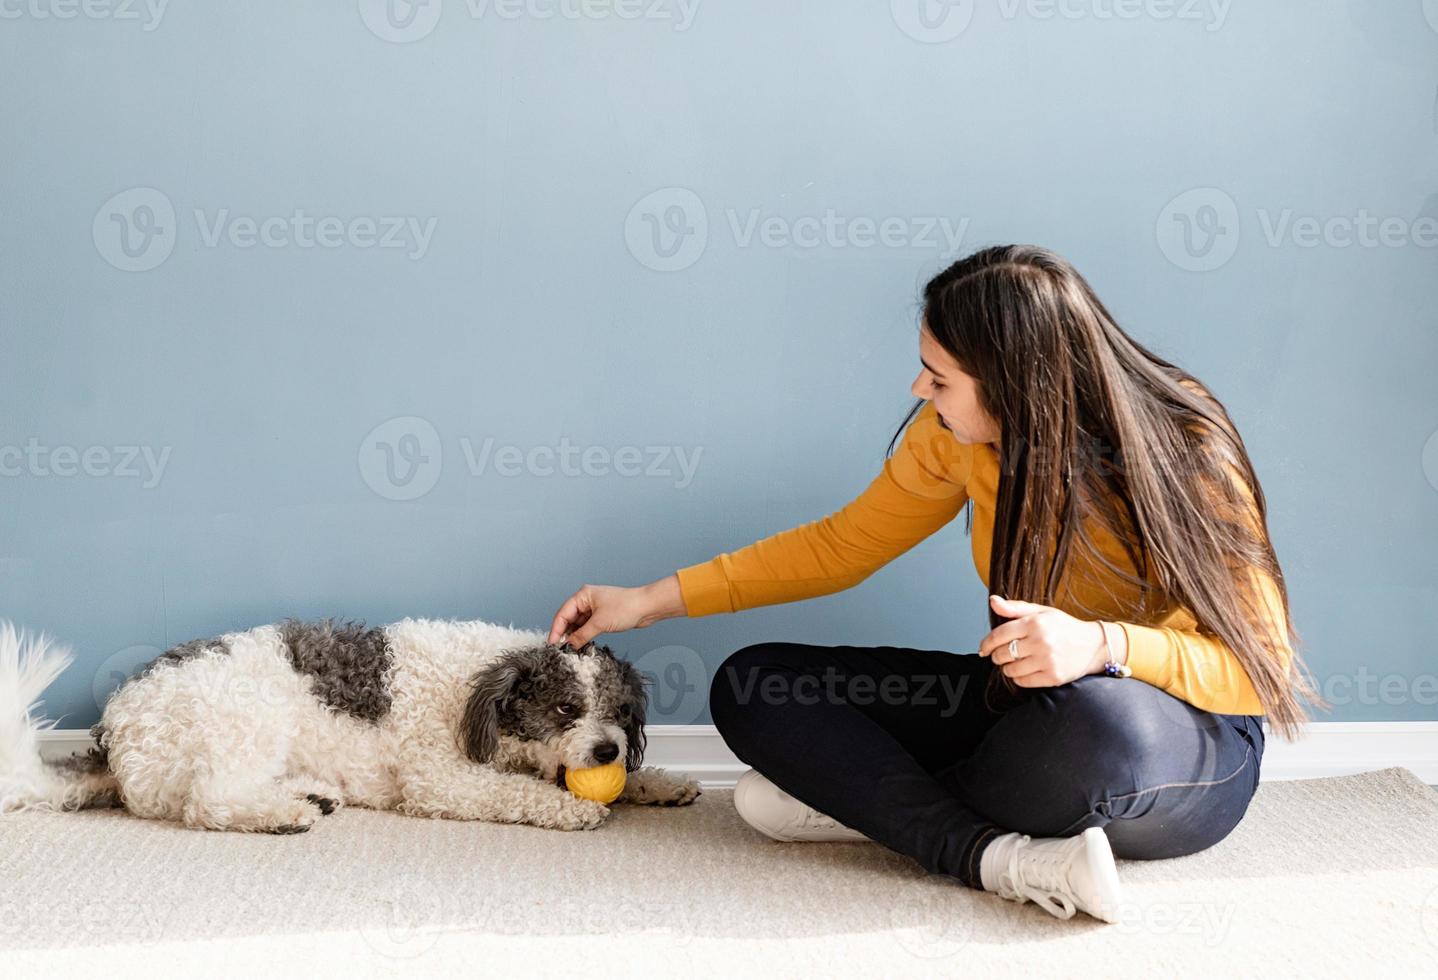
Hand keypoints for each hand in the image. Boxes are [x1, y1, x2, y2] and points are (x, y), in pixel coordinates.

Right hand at [546, 575, 686, 646]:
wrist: (647, 607)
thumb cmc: (626, 607)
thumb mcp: (600, 623)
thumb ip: (582, 635)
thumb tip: (568, 646)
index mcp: (583, 595)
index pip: (562, 614)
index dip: (556, 630)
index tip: (552, 644)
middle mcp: (586, 601)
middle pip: (568, 619)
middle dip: (564, 634)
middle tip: (560, 650)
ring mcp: (594, 609)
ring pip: (577, 625)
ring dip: (574, 637)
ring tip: (570, 650)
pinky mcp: (601, 617)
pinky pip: (587, 628)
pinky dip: (583, 636)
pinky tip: (580, 646)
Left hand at [978, 595, 1112, 687]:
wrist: (1094, 645)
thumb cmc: (1064, 627)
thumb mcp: (1041, 612)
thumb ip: (1015, 608)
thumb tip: (992, 601)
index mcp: (1035, 623)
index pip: (999, 635)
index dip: (987, 643)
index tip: (984, 648)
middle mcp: (1041, 641)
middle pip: (1003, 654)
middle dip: (997, 656)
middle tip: (1001, 655)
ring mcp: (1047, 661)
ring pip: (1011, 670)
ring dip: (1008, 668)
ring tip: (1014, 662)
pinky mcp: (1053, 677)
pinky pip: (1023, 682)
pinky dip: (1019, 678)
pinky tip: (1025, 670)